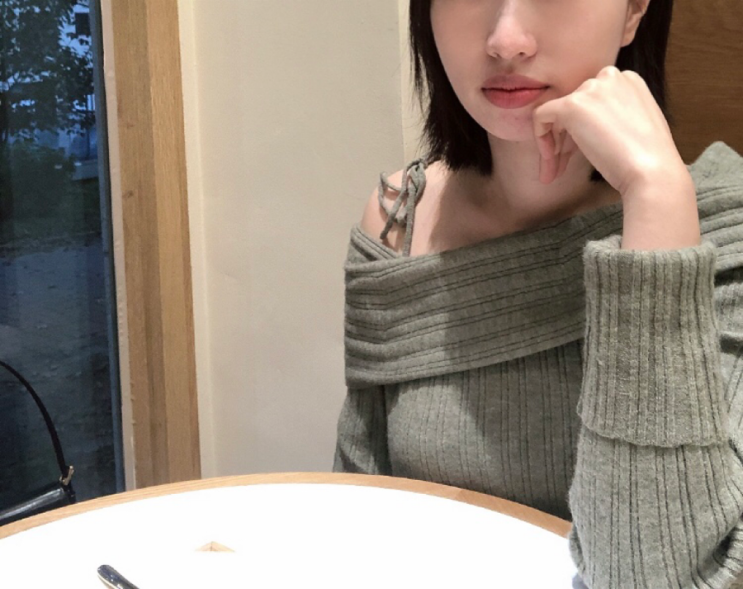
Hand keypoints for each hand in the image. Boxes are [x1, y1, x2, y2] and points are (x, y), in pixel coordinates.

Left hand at [533, 65, 701, 249]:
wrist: (651, 170)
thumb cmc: (647, 159)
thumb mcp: (633, 125)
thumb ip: (611, 117)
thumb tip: (584, 128)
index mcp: (627, 81)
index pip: (592, 102)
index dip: (581, 131)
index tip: (579, 155)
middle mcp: (610, 77)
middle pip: (574, 108)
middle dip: (565, 141)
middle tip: (561, 168)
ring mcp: (591, 89)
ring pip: (557, 114)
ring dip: (553, 145)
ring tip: (552, 173)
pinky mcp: (572, 104)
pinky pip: (541, 115)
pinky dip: (541, 138)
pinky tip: (550, 161)